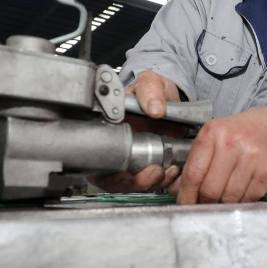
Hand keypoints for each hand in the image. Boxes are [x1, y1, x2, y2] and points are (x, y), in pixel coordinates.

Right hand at [88, 71, 183, 191]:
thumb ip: (150, 90)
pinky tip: (170, 172)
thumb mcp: (151, 83)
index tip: (128, 171)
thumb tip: (153, 109)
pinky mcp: (145, 165)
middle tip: (154, 173)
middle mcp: (113, 147)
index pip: (96, 159)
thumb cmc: (153, 91)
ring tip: (166, 172)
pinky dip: (159, 182)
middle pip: (111, 179)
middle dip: (132, 182)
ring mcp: (128, 158)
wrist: (170, 100)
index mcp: (106, 128)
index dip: (110, 172)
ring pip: (129, 184)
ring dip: (148, 184)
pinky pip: (147, 182)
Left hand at [172, 101, 266, 204]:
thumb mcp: (216, 137)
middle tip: (204, 205)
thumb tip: (177, 190)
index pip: (193, 173)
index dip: (186, 195)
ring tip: (223, 199)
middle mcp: (232, 143)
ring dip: (223, 204)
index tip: (184, 205)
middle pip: (210, 189)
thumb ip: (197, 161)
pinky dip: (241, 202)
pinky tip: (240, 194)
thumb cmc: (243, 133)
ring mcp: (252, 157)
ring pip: (229, 198)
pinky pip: (248, 198)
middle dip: (204, 203)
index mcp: (213, 133)